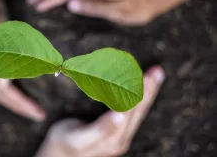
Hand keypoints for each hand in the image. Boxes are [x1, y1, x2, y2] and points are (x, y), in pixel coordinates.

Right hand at [0, 0, 44, 120]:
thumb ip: (3, 49)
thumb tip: (9, 79)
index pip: (4, 90)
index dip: (21, 103)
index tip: (38, 112)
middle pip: (2, 96)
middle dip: (21, 107)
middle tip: (40, 115)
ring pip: (1, 92)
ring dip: (17, 102)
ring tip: (34, 109)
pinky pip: (2, 83)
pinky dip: (13, 92)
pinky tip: (23, 94)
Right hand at [36, 66, 164, 156]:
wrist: (61, 155)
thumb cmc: (66, 143)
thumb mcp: (80, 138)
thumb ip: (101, 129)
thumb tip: (120, 115)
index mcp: (115, 138)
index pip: (133, 110)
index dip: (143, 92)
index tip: (151, 74)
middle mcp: (122, 138)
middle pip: (139, 110)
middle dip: (149, 89)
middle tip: (157, 71)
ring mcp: (121, 136)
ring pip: (138, 111)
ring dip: (147, 92)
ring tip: (155, 76)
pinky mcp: (118, 134)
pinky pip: (133, 113)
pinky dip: (138, 98)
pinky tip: (140, 89)